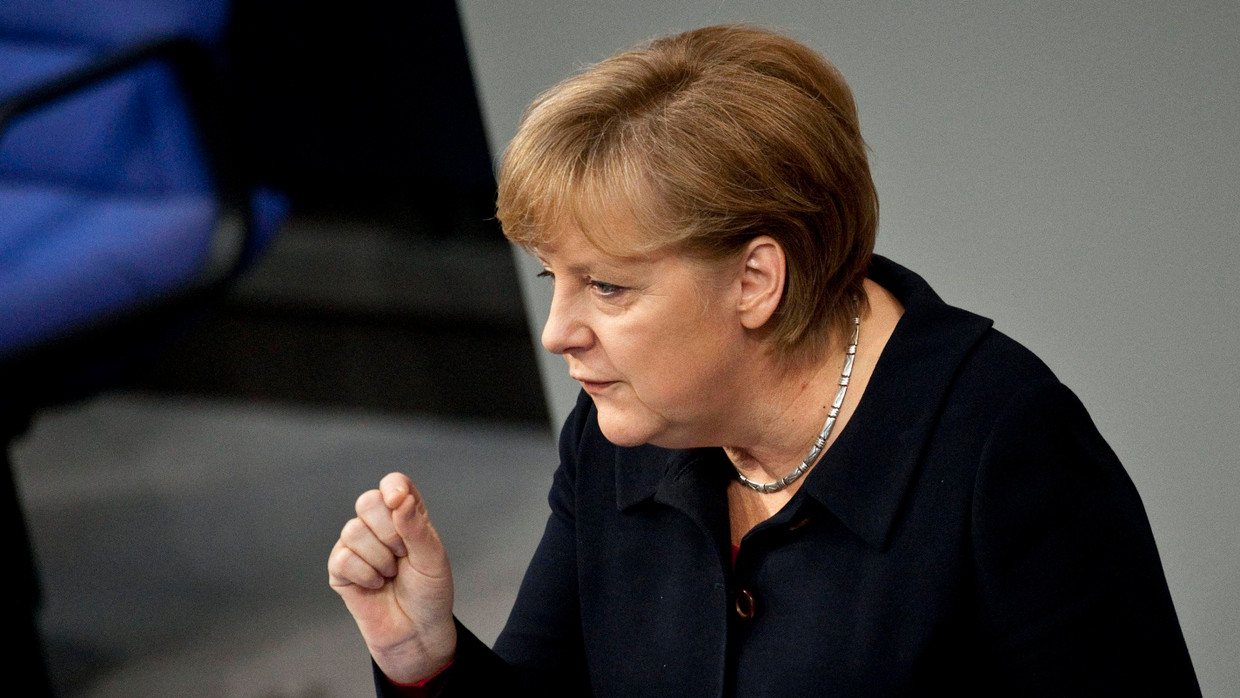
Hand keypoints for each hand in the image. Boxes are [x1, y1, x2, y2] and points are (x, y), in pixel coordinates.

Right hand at [329, 472, 456, 682]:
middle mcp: (379, 526)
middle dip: (388, 531)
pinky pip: (342, 558)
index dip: (393, 488)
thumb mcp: (432, 559)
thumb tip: (400, 498)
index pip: (394, 484)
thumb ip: (416, 527)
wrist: (417, 632)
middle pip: (367, 502)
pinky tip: (376, 585)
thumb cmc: (430, 594)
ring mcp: (357, 547)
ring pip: (352, 530)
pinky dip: (365, 575)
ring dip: (379, 559)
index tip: (399, 502)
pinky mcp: (340, 569)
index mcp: (406, 516)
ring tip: (391, 574)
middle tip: (402, 555)